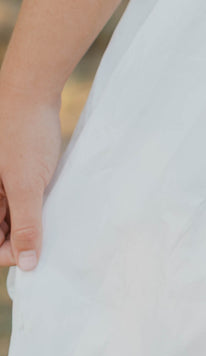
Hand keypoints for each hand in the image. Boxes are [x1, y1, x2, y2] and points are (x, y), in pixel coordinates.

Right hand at [0, 88, 64, 271]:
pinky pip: (19, 198)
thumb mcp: (27, 185)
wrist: (31, 91)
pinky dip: (34, 204)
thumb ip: (26, 225)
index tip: (34, 253)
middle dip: (20, 237)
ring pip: (11, 215)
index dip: (9, 252)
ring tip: (50, 215)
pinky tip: (51, 202)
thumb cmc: (24, 135)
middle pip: (0, 230)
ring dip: (29, 221)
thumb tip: (26, 264)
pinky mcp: (14, 172)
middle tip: (48, 233)